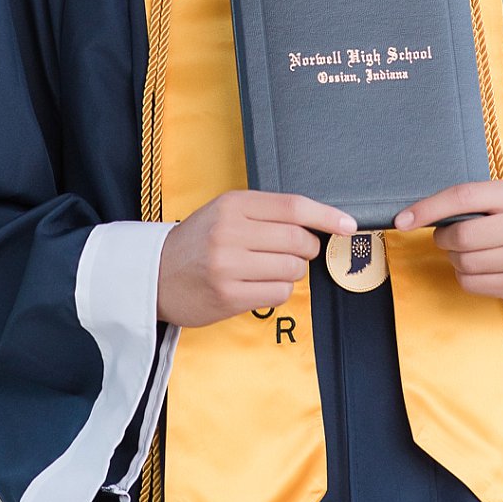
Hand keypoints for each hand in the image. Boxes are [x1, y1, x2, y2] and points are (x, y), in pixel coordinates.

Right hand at [158, 190, 354, 326]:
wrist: (153, 275)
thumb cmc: (199, 241)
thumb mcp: (228, 212)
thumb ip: (269, 213)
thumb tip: (322, 223)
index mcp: (234, 205)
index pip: (294, 206)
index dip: (327, 216)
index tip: (349, 225)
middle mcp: (230, 232)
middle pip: (299, 240)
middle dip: (307, 249)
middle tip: (294, 252)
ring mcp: (228, 266)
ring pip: (293, 269)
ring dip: (290, 271)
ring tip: (266, 269)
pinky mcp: (228, 296)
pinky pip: (280, 294)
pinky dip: (278, 291)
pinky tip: (258, 286)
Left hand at [394, 181, 502, 306]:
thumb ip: (473, 203)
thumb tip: (418, 216)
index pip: (464, 197)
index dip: (428, 208)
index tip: (402, 219)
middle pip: (462, 237)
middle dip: (444, 239)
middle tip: (448, 238)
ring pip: (465, 264)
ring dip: (455, 260)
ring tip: (470, 253)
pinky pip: (474, 285)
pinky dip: (467, 277)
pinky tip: (482, 269)